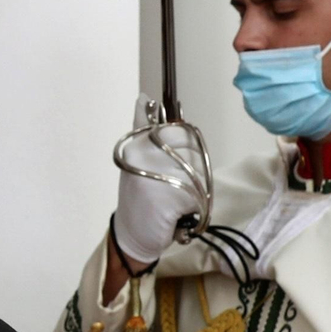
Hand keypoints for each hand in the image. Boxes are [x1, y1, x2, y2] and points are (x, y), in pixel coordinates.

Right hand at [113, 96, 201, 267]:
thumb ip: (142, 128)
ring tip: (174, 199)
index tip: (173, 163)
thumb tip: (144, 96)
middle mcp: (144, 156)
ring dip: (194, 190)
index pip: (178, 131)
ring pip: (198, 173)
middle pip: (192, 151)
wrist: (131, 235)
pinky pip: (199, 195)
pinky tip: (178, 214)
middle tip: (173, 186)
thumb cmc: (138, 197)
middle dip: (191, 170)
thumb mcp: (136, 159)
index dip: (184, 147)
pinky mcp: (169, 199)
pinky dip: (195, 208)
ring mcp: (156, 177)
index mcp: (137, 144)